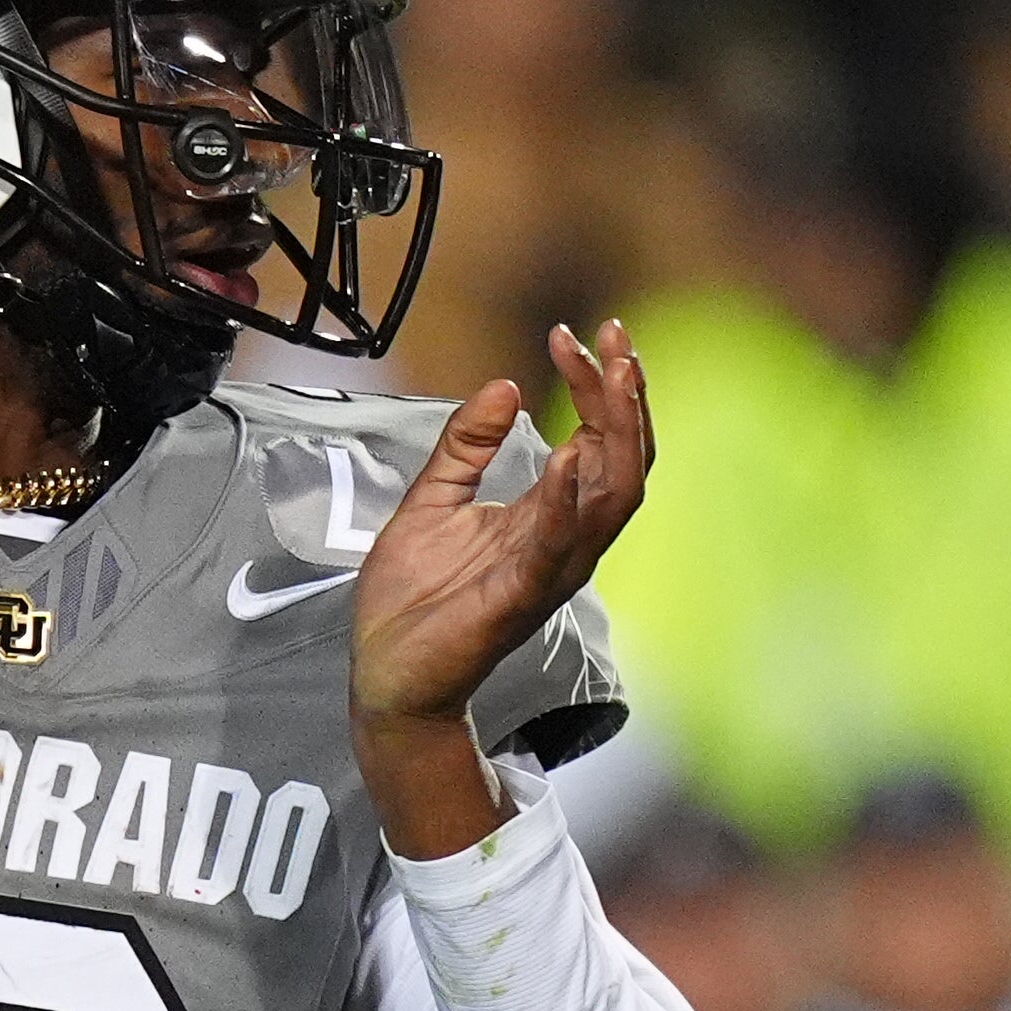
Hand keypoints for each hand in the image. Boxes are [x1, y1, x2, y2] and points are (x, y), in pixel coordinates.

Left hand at [351, 319, 650, 735]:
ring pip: (614, 496)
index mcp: (547, 516)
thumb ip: (467, 447)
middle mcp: (563, 541)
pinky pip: (559, 543)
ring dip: (618, 432)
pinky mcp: (518, 595)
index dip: (596, 385)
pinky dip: (569, 498)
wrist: (385, 675)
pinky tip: (569, 453)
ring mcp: (548, 569)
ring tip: (612, 375)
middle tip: (611, 337)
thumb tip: (505, 387)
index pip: (597, 439)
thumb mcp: (433, 500)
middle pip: (624, 459)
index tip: (574, 335)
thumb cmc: (414, 602)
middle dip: (625, 395)